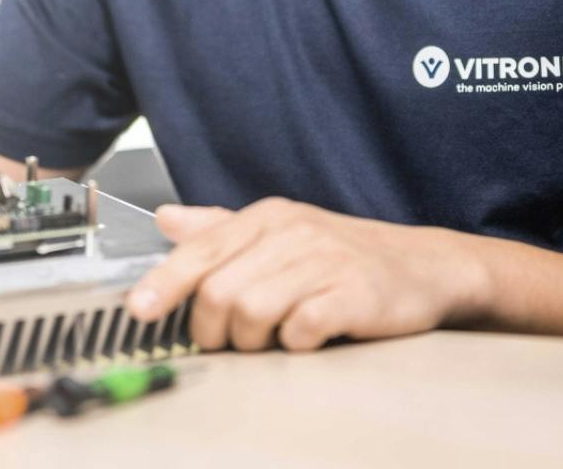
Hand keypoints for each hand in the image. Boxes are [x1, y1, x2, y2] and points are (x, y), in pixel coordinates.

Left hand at [123, 198, 470, 351]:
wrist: (424, 265)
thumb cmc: (345, 255)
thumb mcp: (281, 232)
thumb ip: (220, 228)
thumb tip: (166, 219)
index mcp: (267, 217)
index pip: (200, 250)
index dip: (164, 284)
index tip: (138, 310)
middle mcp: (291, 233)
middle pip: (218, 291)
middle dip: (213, 330)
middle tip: (227, 340)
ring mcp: (323, 262)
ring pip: (251, 312)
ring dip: (251, 341)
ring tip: (270, 338)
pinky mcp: (352, 295)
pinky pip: (300, 329)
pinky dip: (293, 343)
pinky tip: (306, 337)